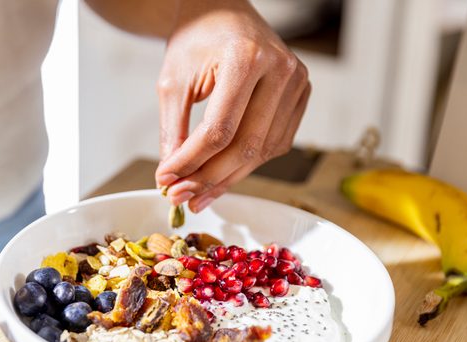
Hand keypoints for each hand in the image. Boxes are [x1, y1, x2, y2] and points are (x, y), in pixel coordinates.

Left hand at [155, 0, 309, 211]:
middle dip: (209, 178)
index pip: (219, 129)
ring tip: (198, 195)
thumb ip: (173, 131)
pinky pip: (275, 144)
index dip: (191, 162)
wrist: (223, 14)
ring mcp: (297, 83)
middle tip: (181, 198)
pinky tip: (222, 175)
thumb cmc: (196, 42)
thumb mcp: (173, 82)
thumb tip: (172, 177)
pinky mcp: (300, 97)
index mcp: (246, 58)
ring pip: (263, 151)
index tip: (166, 181)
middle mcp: (280, 70)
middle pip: (246, 145)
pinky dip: (247, 164)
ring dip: (228, 178)